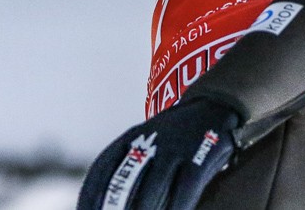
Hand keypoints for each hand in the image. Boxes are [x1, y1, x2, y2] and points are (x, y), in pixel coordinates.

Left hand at [77, 98, 239, 209]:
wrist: (214, 105)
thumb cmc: (176, 135)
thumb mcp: (147, 140)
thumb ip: (127, 165)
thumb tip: (107, 198)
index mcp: (132, 138)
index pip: (102, 170)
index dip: (90, 196)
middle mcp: (149, 143)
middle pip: (124, 185)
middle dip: (113, 208)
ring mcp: (174, 151)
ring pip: (151, 193)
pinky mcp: (199, 161)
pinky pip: (183, 192)